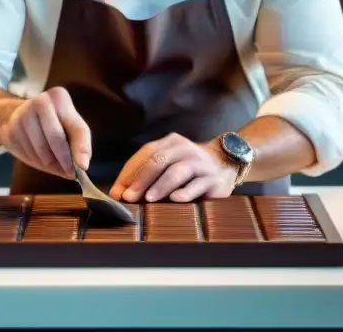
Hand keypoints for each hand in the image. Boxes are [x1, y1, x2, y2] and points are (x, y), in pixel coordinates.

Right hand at [0, 87, 91, 177]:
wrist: (15, 114)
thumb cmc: (50, 123)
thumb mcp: (69, 127)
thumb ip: (78, 146)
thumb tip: (82, 166)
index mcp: (59, 97)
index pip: (76, 126)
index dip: (81, 148)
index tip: (83, 167)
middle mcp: (40, 101)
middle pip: (56, 137)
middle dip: (63, 159)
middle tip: (69, 172)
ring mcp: (22, 114)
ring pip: (40, 149)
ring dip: (47, 162)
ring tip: (50, 160)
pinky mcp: (9, 129)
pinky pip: (26, 153)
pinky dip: (33, 160)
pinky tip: (35, 154)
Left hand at [110, 133, 237, 202]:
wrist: (226, 163)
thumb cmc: (188, 168)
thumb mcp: (168, 164)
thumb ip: (146, 175)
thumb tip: (118, 193)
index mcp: (170, 143)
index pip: (145, 154)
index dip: (129, 173)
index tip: (116, 192)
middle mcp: (185, 149)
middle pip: (159, 161)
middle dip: (141, 180)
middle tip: (128, 197)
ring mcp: (200, 163)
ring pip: (177, 172)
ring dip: (161, 185)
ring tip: (148, 199)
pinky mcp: (213, 180)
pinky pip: (197, 185)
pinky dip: (185, 192)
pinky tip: (175, 199)